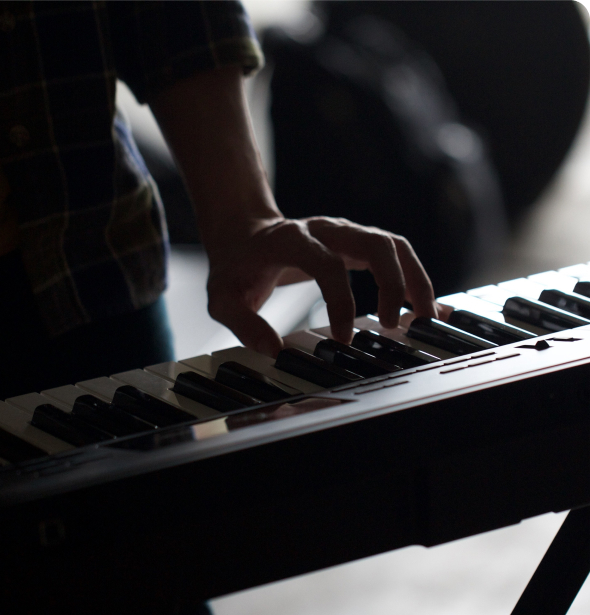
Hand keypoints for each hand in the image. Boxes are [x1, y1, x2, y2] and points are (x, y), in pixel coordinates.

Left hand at [206, 216, 438, 357]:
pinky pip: (393, 253)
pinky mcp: (354, 242)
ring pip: (392, 245)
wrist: (242, 235)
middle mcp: (323, 230)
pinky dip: (412, 276)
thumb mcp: (222, 299)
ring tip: (425, 316)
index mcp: (290, 240)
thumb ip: (243, 324)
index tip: (342, 339)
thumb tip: (274, 351)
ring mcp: (343, 233)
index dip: (340, 301)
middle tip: (391, 325)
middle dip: (392, 283)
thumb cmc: (234, 268)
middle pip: (374, 244)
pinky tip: (420, 305)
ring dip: (414, 278)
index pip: (327, 264)